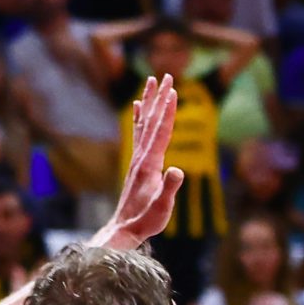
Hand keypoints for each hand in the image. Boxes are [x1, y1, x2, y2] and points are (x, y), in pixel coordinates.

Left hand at [96, 74, 185, 249]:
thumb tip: (178, 170)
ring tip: (151, 81)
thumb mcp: (162, 209)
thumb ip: (170, 189)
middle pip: (153, 121)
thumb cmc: (146, 220)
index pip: (161, 132)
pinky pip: (139, 133)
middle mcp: (141, 157)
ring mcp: (137, 158)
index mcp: (149, 164)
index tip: (174, 91)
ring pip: (144, 123)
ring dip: (149, 101)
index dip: (168, 111)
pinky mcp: (137, 163)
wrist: (124, 228)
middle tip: (167, 76)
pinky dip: (140, 116)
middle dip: (160, 98)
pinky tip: (138, 106)